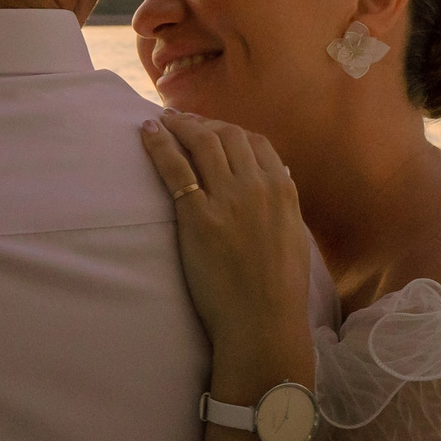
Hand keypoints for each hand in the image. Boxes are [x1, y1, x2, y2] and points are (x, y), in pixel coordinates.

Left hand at [141, 112, 314, 386]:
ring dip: (179, 125)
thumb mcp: (294, 236)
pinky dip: (160, 144)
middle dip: (202, 123)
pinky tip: (147, 131)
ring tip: (161, 120)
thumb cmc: (280, 289)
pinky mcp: (199, 217)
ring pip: (202, 143)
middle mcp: (257, 186)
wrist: (263, 319)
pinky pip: (176, 169)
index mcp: (283, 190)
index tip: (212, 128)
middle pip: (227, 135)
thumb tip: (281, 180)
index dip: (230, 129)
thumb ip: (285, 205)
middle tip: (181, 120)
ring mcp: (227, 199)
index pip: (255, 142)